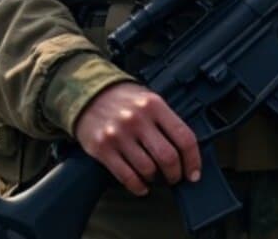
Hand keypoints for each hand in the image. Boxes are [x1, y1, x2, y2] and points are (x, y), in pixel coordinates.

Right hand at [71, 82, 202, 195]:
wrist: (83, 90)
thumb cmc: (120, 98)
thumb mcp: (147, 99)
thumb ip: (166, 121)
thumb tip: (186, 153)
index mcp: (154, 104)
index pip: (184, 138)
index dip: (193, 161)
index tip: (193, 173)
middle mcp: (136, 118)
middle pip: (168, 157)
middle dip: (175, 174)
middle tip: (174, 177)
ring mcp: (118, 133)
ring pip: (148, 170)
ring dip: (155, 179)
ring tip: (154, 176)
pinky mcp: (102, 147)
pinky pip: (127, 177)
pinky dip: (138, 186)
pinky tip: (141, 184)